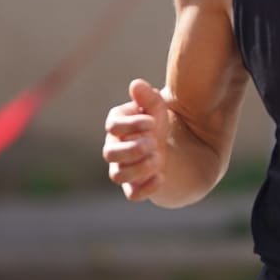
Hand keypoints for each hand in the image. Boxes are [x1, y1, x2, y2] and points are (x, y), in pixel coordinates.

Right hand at [103, 78, 167, 200]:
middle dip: (133, 148)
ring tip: (158, 158)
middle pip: (110, 153)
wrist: (169, 146)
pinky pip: (132, 194)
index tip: (152, 122)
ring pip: (118, 175)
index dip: (132, 125)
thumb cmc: (156, 123)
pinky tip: (161, 176)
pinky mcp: (134, 186)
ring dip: (139, 168)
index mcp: (116, 126)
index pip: (113, 126)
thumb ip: (147, 97)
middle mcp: (113, 148)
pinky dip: (146, 188)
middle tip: (154, 142)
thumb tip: (136, 84)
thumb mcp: (156, 107)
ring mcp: (122, 168)